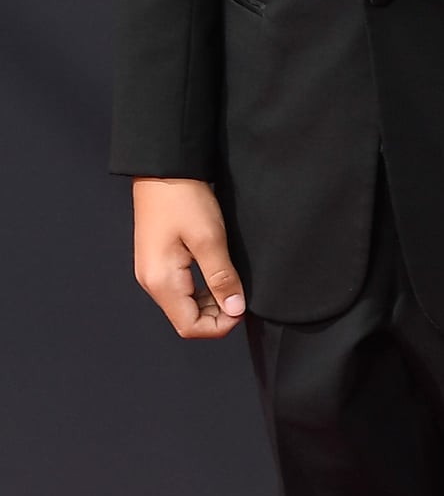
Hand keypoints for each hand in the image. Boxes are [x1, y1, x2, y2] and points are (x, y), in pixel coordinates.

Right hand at [132, 177, 246, 338]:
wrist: (163, 169)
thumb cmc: (183, 199)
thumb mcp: (209, 239)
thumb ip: (222, 278)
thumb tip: (234, 309)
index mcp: (161, 281)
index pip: (190, 327)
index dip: (220, 326)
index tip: (241, 307)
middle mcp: (151, 282)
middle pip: (186, 319)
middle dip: (216, 315)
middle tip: (240, 295)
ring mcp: (152, 272)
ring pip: (184, 305)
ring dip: (210, 303)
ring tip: (231, 282)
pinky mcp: (157, 261)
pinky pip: (180, 289)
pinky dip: (201, 289)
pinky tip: (217, 273)